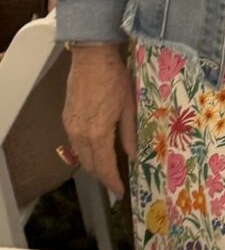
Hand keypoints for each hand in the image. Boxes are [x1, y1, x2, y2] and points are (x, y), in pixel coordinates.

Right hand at [63, 44, 136, 197]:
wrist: (92, 58)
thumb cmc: (114, 79)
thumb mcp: (128, 106)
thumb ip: (129, 133)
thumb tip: (133, 154)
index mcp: (97, 133)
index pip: (104, 166)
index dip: (112, 181)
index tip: (120, 191)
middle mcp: (80, 134)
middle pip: (89, 164)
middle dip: (102, 175)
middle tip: (115, 181)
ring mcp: (70, 126)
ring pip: (80, 155)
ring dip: (92, 164)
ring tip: (107, 167)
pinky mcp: (67, 118)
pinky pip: (75, 142)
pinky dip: (85, 150)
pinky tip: (95, 147)